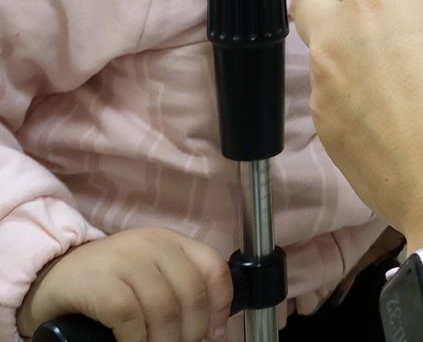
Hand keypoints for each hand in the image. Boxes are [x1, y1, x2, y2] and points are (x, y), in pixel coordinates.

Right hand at [17, 228, 231, 341]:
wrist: (50, 276)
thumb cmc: (107, 281)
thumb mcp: (149, 273)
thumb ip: (177, 287)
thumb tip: (210, 328)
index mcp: (171, 242)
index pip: (212, 268)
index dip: (220, 304)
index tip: (216, 333)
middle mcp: (151, 245)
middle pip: (190, 293)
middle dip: (192, 330)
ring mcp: (123, 260)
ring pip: (164, 307)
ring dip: (166, 340)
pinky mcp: (98, 282)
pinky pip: (129, 316)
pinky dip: (137, 339)